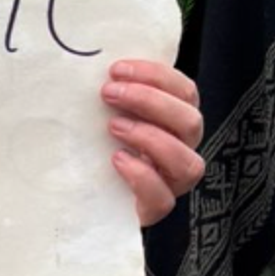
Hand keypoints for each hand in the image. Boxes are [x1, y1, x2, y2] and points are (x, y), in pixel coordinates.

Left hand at [103, 60, 204, 226]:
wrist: (83, 198)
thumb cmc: (94, 148)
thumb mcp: (103, 114)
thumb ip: (112, 94)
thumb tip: (89, 66)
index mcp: (173, 121)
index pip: (184, 92)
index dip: (156, 76)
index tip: (117, 69)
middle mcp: (180, 150)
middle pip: (191, 122)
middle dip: (151, 101)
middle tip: (110, 93)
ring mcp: (171, 183)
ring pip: (188, 162)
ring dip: (151, 138)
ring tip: (114, 127)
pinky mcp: (153, 209)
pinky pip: (163, 198)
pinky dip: (142, 176)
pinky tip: (116, 160)